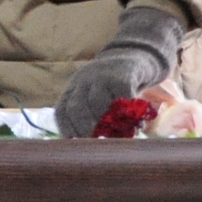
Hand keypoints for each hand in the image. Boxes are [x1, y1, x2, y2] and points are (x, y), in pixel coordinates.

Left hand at [55, 4, 183, 136]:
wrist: (139, 53)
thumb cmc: (115, 84)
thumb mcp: (96, 94)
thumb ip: (90, 115)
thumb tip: (88, 148)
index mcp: (74, 86)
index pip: (62, 111)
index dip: (69, 131)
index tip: (80, 146)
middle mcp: (84, 78)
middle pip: (77, 108)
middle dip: (87, 130)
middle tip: (101, 144)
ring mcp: (103, 74)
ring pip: (99, 103)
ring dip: (109, 125)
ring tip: (121, 136)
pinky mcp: (123, 74)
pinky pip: (122, 98)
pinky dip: (129, 115)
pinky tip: (136, 124)